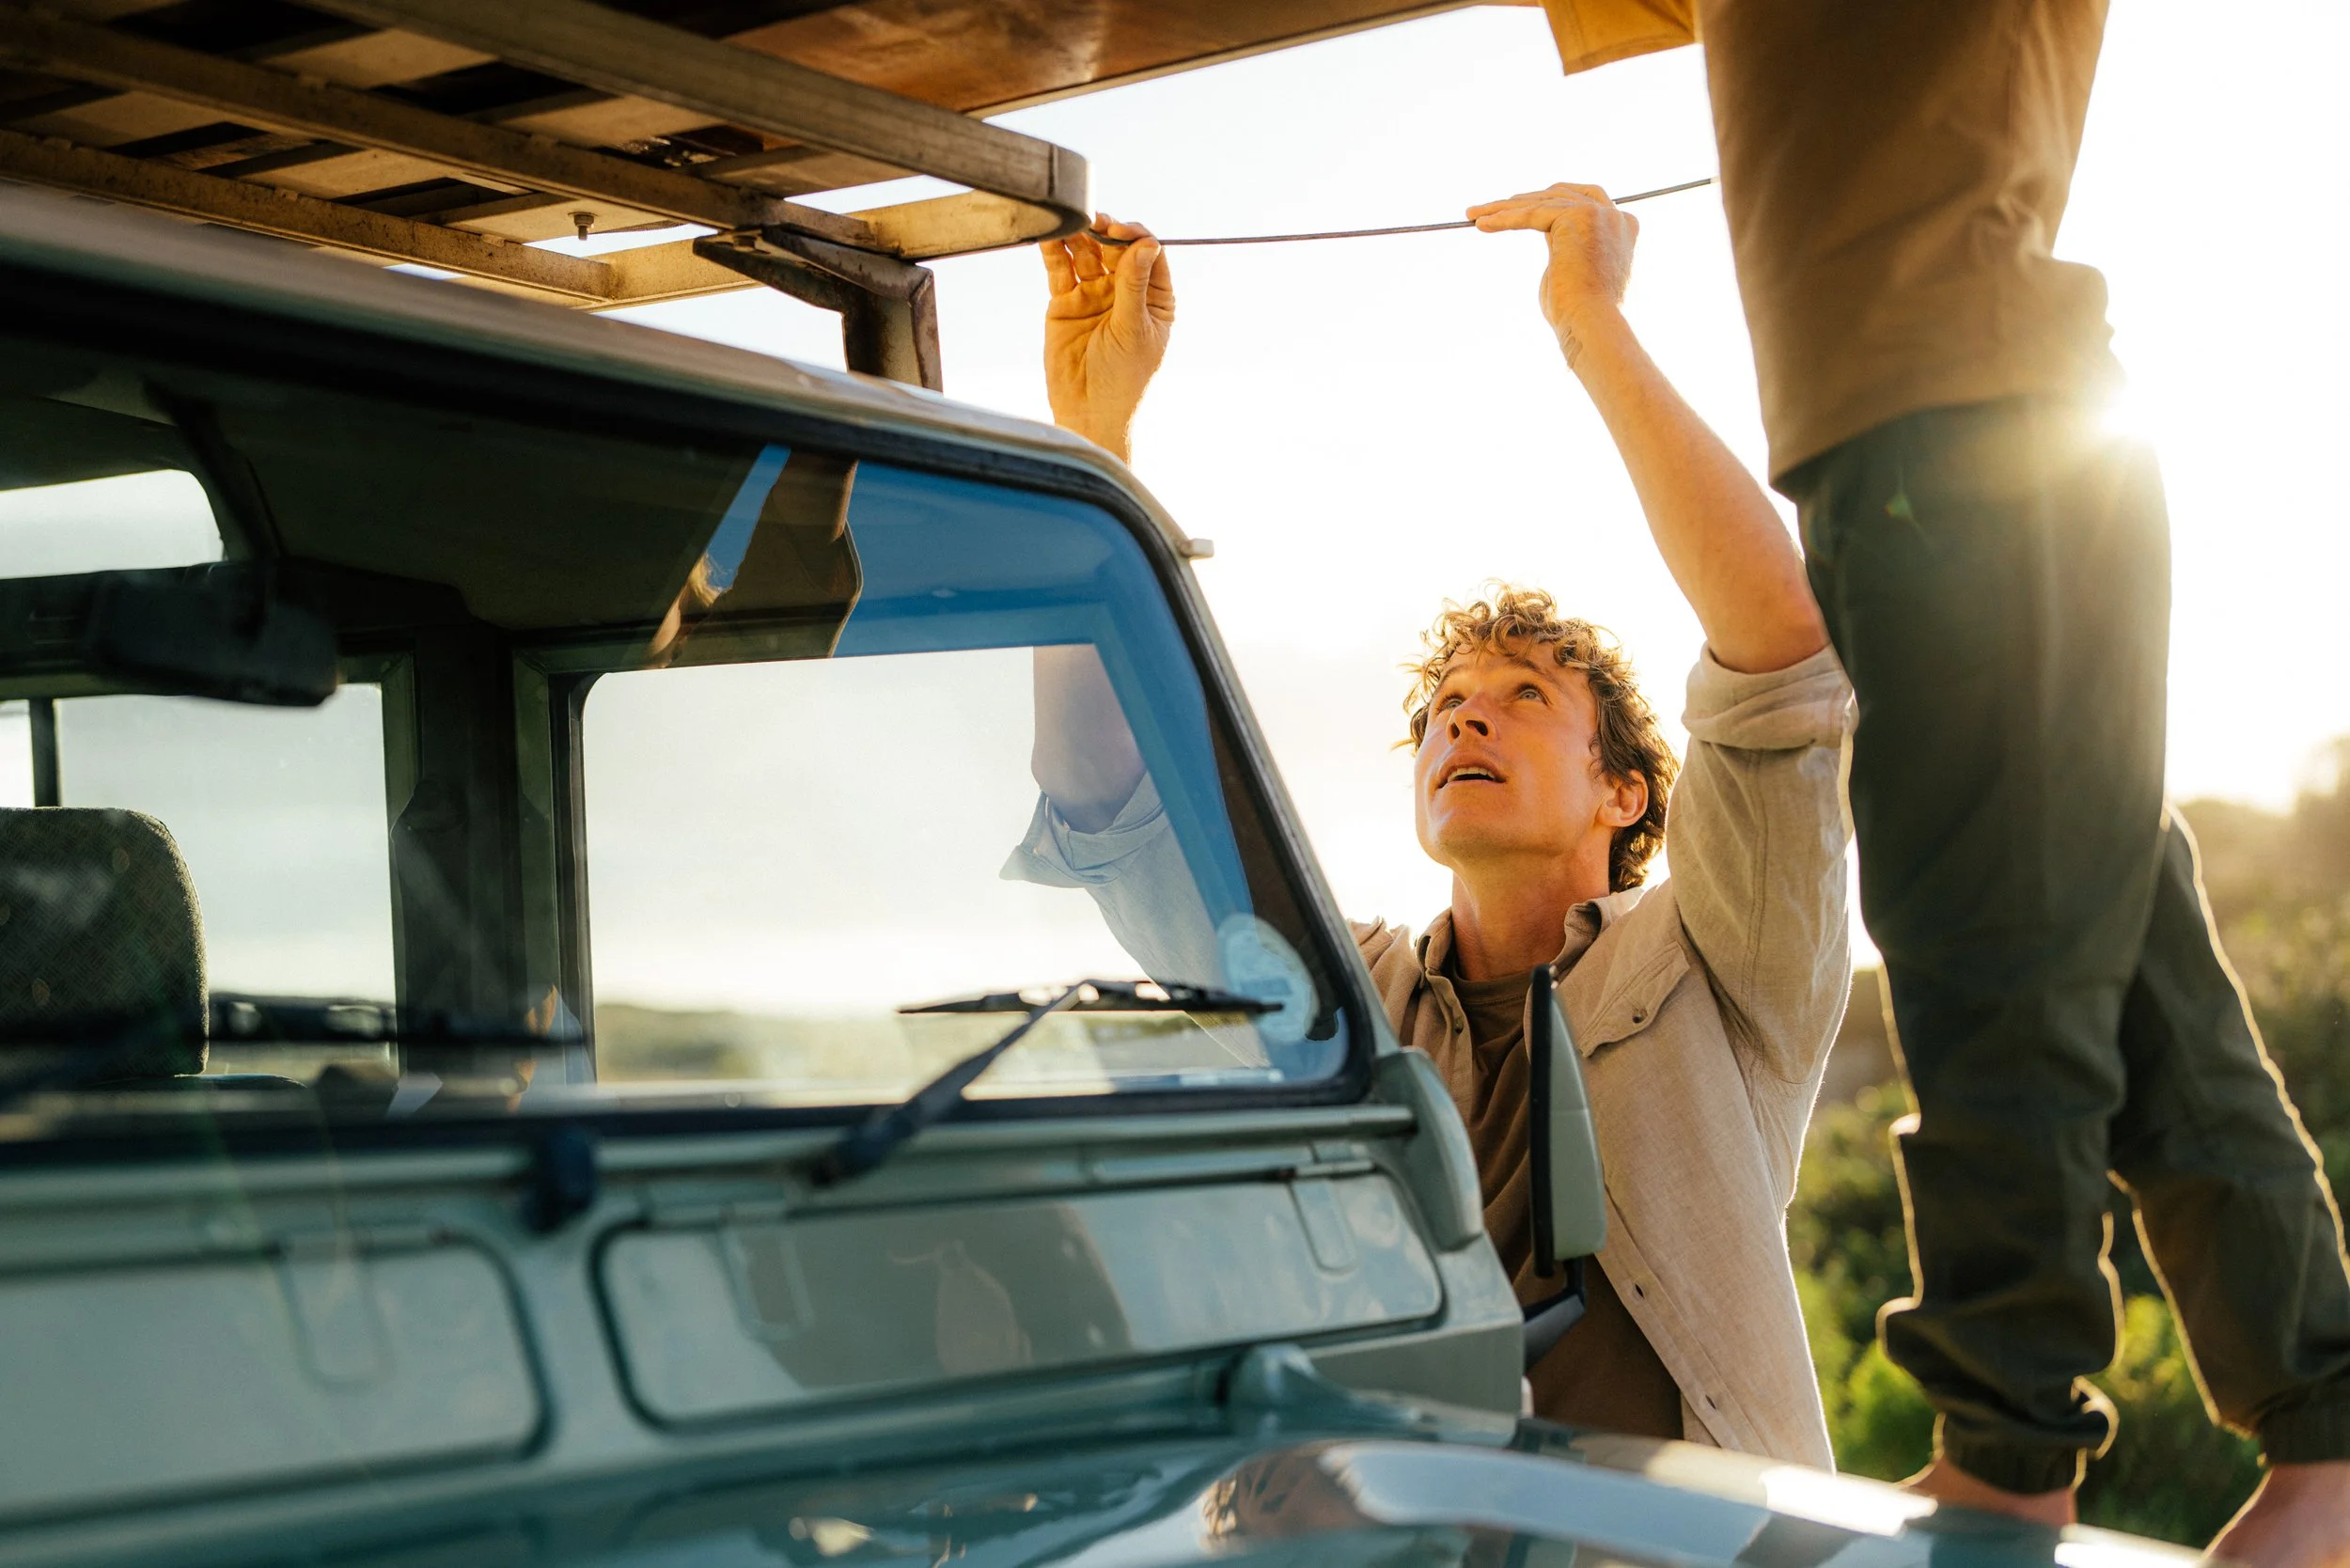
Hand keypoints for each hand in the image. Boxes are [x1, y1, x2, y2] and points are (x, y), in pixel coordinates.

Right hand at [1040, 214, 1173, 460]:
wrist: (1089, 413)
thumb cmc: (1123, 380)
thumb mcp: (1134, 330)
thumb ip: (1134, 286)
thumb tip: (1147, 244)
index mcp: (1154, 298)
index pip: (1149, 255)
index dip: (1136, 237)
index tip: (1122, 230)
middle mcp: (1125, 291)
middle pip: (1116, 248)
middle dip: (1107, 232)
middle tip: (1095, 222)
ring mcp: (1094, 294)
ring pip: (1087, 254)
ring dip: (1080, 236)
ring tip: (1072, 222)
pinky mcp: (1066, 302)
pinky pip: (1060, 269)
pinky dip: (1054, 251)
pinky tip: (1050, 235)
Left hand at [1467, 183, 1636, 358]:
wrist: (1590, 324)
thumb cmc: (1577, 313)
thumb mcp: (1572, 271)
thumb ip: (1566, 248)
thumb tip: (1550, 235)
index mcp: (1623, 228)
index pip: (1584, 199)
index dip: (1552, 200)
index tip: (1521, 204)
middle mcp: (1615, 216)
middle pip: (1561, 194)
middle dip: (1524, 200)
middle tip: (1491, 208)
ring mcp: (1599, 214)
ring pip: (1542, 202)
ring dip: (1504, 208)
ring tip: (1474, 215)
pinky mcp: (1578, 216)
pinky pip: (1532, 213)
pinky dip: (1504, 218)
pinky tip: (1481, 223)